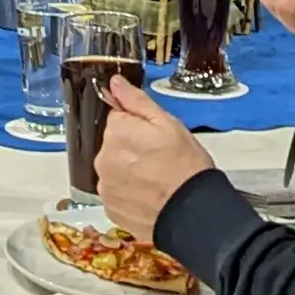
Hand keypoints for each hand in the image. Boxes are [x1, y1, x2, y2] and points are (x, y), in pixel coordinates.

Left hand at [90, 76, 202, 235]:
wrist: (192, 212)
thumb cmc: (185, 166)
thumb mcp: (168, 124)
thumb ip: (136, 101)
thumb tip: (114, 83)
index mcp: (116, 131)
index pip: (118, 118)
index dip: (138, 126)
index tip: (155, 137)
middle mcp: (103, 157)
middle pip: (113, 144)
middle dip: (131, 148)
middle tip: (158, 159)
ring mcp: (105, 184)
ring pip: (114, 168)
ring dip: (128, 170)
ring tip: (155, 179)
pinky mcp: (110, 207)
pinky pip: (116, 191)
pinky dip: (129, 192)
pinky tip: (148, 195)